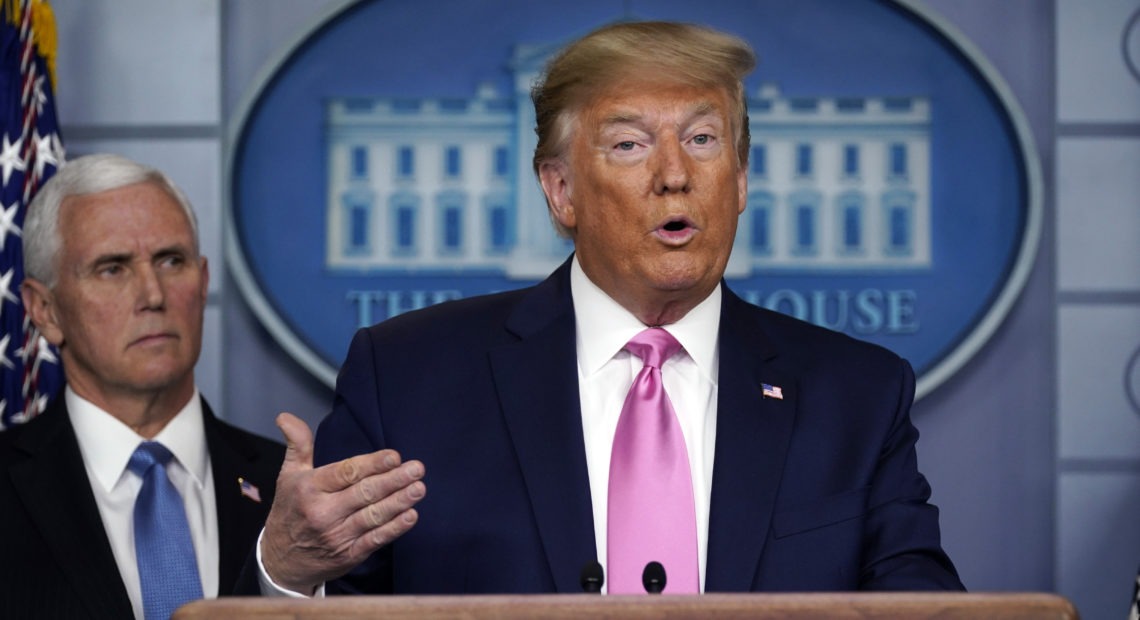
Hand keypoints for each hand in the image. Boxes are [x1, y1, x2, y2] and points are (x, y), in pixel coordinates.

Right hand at [260, 412, 425, 593]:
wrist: (281, 561)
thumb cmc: (289, 511)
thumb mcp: (288, 475)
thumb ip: (298, 444)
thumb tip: (286, 416)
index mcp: (310, 488)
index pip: (346, 473)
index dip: (372, 464)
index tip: (394, 457)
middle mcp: (323, 512)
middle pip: (364, 493)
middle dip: (393, 480)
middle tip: (417, 469)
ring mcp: (337, 536)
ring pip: (373, 516)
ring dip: (399, 502)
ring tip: (419, 488)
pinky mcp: (348, 555)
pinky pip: (375, 540)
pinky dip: (394, 529)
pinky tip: (411, 516)